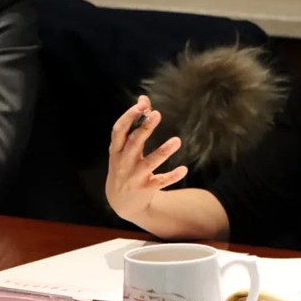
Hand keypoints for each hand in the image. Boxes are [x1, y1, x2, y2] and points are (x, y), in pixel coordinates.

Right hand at [106, 95, 187, 220]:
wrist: (121, 203)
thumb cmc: (125, 165)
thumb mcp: (125, 147)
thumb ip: (135, 124)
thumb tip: (144, 98)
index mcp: (116, 150)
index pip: (119, 130)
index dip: (129, 117)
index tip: (142, 105)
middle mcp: (123, 163)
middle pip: (133, 143)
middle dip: (144, 128)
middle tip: (157, 114)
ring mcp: (134, 177)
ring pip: (149, 163)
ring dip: (163, 151)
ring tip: (177, 140)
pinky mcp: (145, 189)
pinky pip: (160, 182)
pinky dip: (172, 176)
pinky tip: (184, 169)